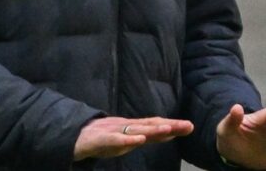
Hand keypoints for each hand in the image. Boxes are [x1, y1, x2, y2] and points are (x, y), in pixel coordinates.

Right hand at [74, 115, 193, 160]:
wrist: (75, 136)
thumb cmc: (102, 138)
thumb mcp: (124, 139)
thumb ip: (140, 137)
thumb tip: (160, 134)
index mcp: (132, 128)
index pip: (156, 125)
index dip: (172, 125)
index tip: (190, 126)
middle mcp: (127, 126)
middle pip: (151, 125)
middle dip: (170, 126)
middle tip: (188, 125)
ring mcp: (115, 131)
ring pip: (137, 130)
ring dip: (153, 129)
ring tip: (169, 129)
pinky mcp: (102, 139)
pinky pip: (117, 139)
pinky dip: (129, 139)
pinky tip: (140, 139)